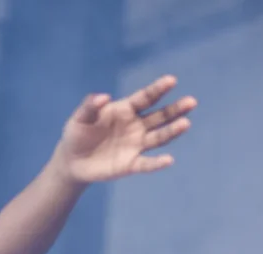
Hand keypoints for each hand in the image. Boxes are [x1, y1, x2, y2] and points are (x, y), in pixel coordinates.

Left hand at [54, 75, 196, 183]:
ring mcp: (136, 145)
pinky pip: (146, 164)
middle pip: (160, 116)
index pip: (146, 98)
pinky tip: (168, 160)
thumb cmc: (77, 135)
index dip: (158, 89)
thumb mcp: (79, 118)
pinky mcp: (131, 164)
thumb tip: (103, 97)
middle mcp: (136, 126)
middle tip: (191, 102)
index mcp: (125, 110)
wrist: (71, 161)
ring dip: (172, 131)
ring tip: (186, 123)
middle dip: (175, 109)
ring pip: (159, 137)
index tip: (171, 80)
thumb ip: (90, 107)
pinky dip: (157, 163)